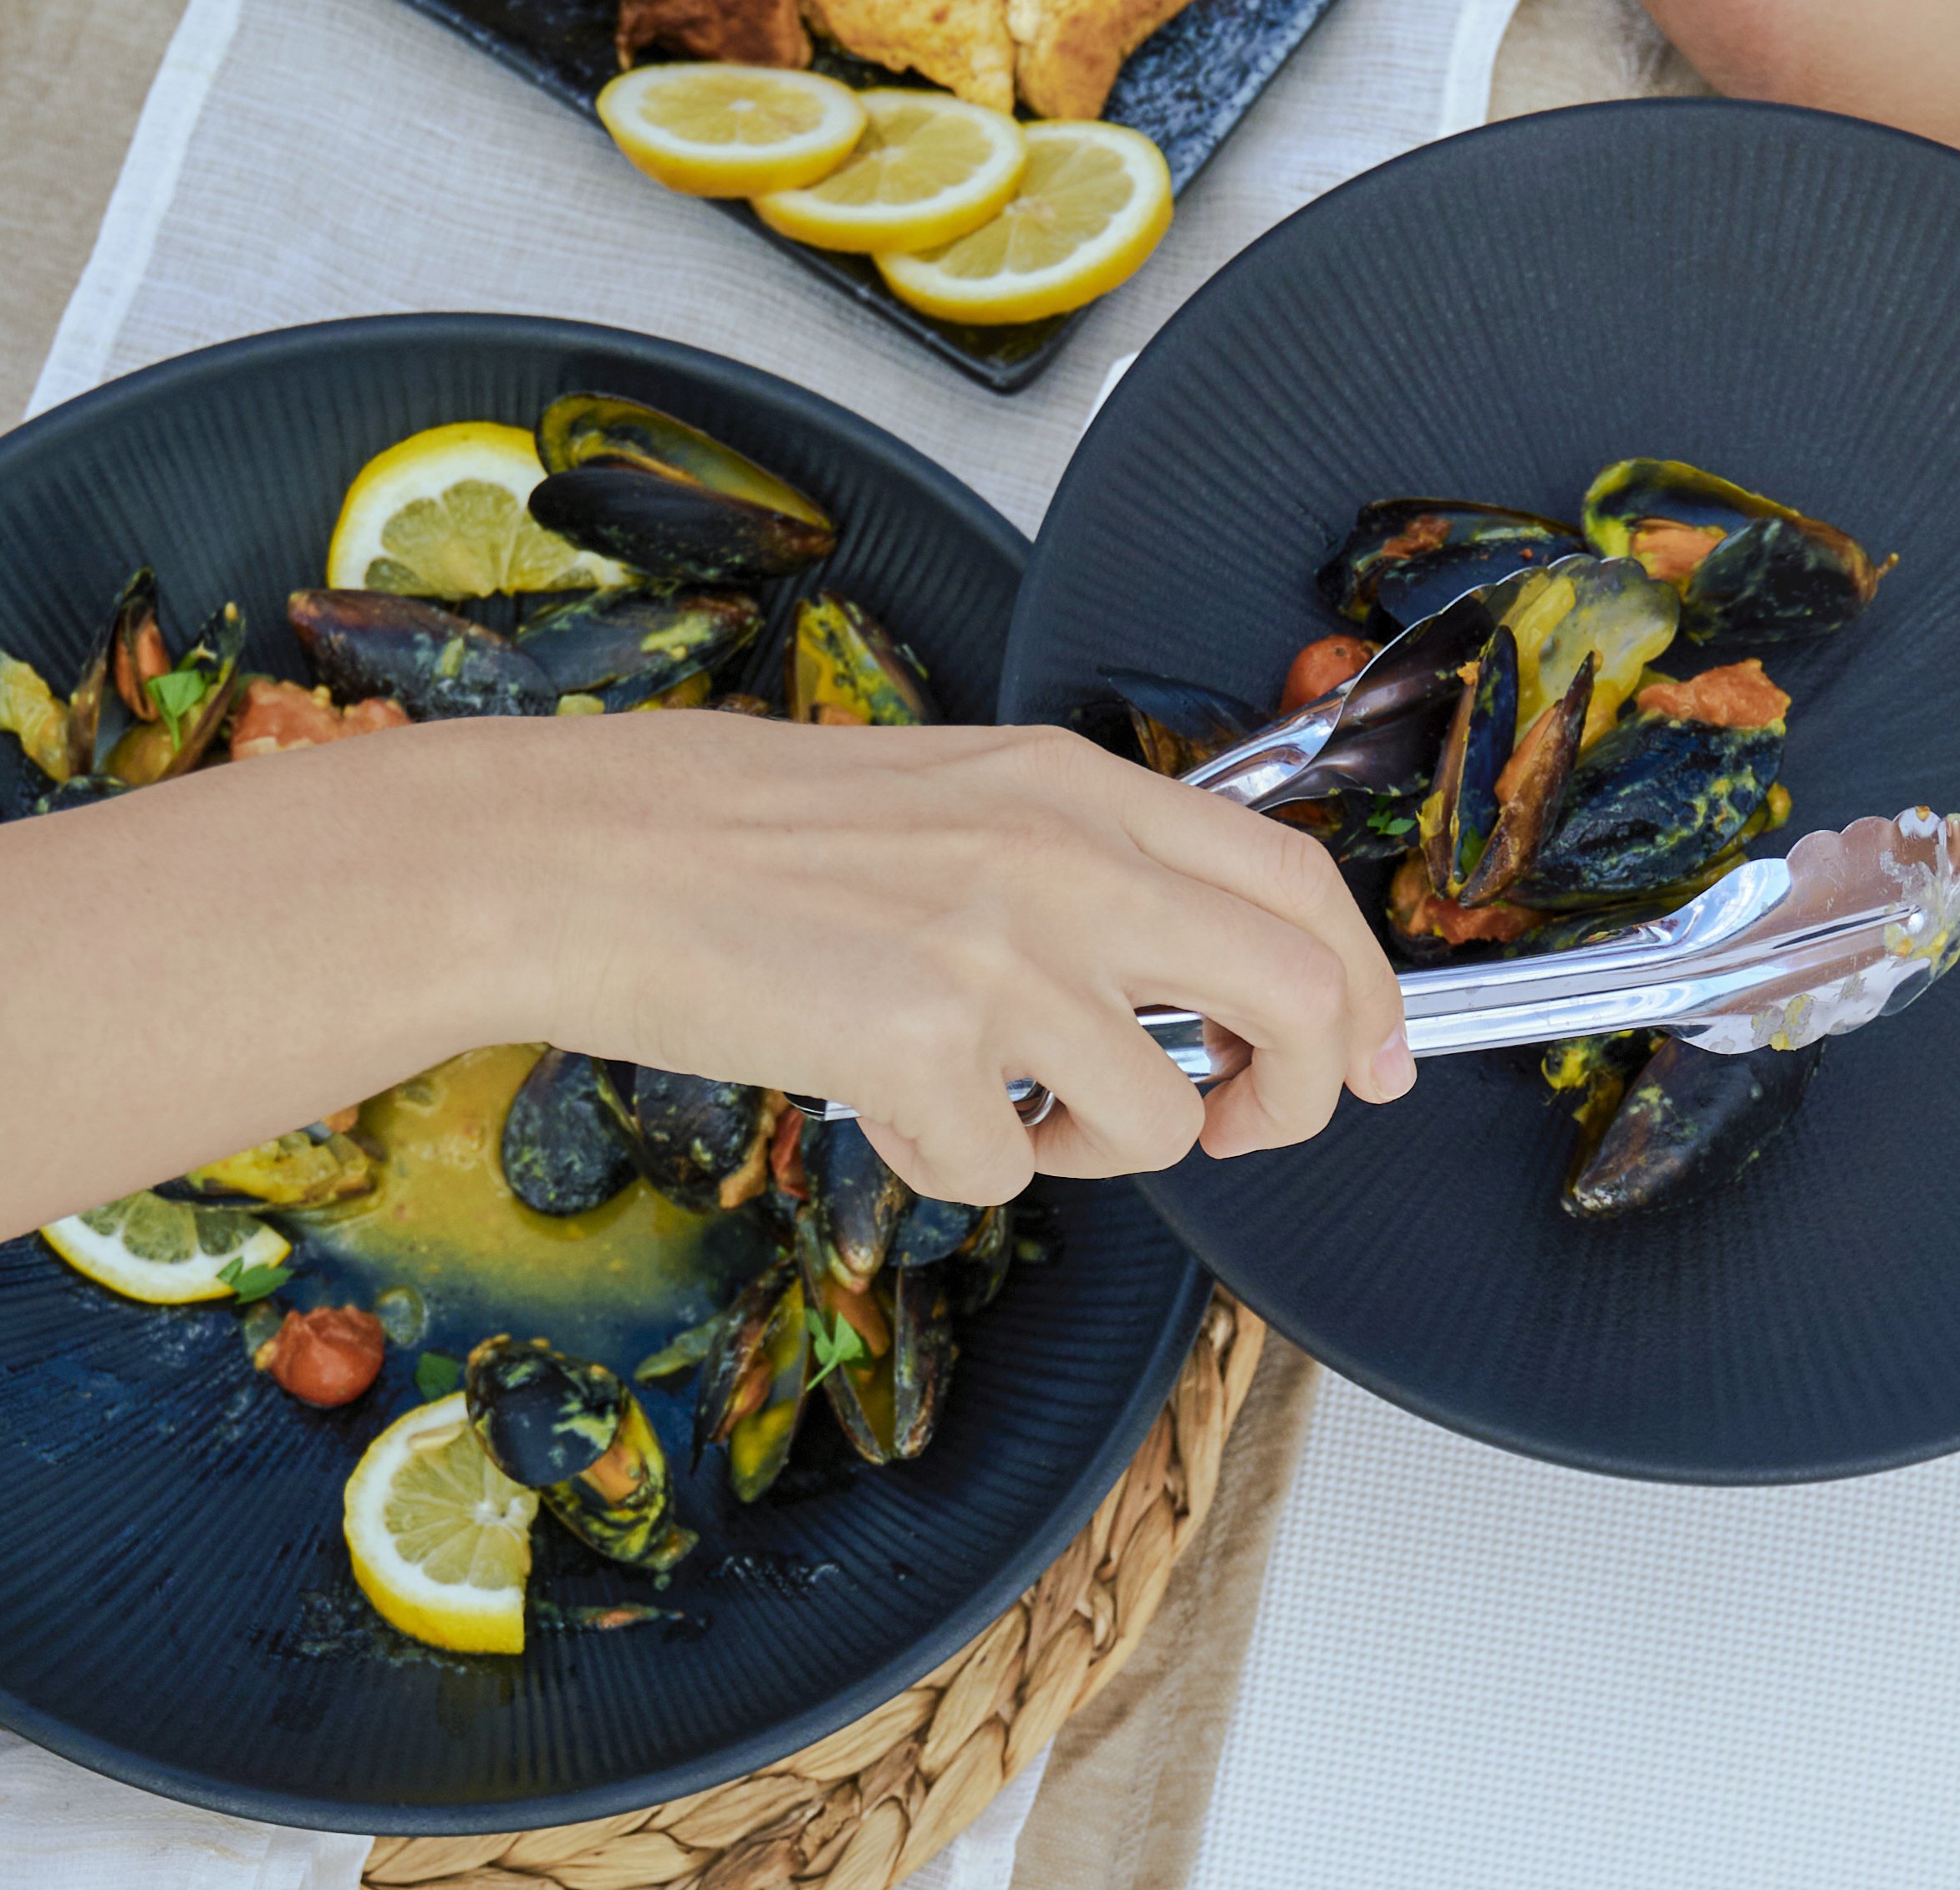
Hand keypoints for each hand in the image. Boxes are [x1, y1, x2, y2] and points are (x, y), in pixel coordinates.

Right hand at [485, 712, 1413, 1204]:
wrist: (582, 853)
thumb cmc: (741, 828)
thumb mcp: (954, 797)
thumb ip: (1083, 866)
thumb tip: (1196, 974)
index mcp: (1075, 786)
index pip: (1297, 881)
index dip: (1366, 984)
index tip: (1377, 1056)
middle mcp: (1061, 857)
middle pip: (1296, 996)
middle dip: (1302, 1095)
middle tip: (1244, 1127)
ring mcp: (995, 953)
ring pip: (1161, 1116)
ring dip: (1099, 1148)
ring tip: (1000, 1103)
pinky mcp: (918, 1047)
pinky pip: (1007, 1173)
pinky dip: (957, 1167)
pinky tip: (889, 1102)